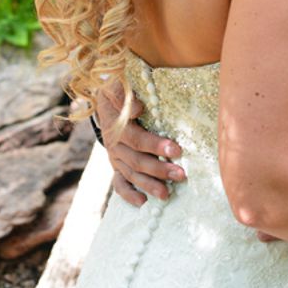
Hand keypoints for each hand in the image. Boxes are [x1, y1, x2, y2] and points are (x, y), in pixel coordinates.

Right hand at [97, 81, 185, 206]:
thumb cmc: (120, 90)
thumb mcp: (118, 85)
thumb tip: (140, 108)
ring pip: (131, 174)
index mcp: (116, 125)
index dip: (156, 146)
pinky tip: (142, 202)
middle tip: (181, 175)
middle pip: (137, 160)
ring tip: (167, 194)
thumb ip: (126, 95)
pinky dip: (129, 194)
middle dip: (159, 169)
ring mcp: (115, 156)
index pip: (137, 138)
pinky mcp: (116, 165)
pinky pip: (119, 183)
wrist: (106, 100)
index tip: (177, 150)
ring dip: (149, 185)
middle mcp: (114, 144)